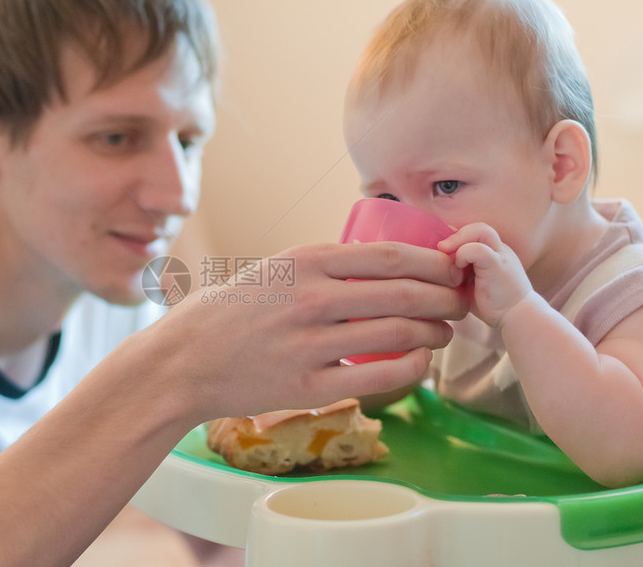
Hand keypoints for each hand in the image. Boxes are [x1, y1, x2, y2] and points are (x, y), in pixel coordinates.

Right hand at [148, 241, 467, 420]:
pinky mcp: (306, 387)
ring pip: (396, 334)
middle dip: (445, 298)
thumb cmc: (226, 311)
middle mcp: (310, 298)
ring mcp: (309, 344)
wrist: (182, 361)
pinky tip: (419, 362)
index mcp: (303, 261)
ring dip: (433, 333)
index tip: (453, 268)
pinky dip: (409, 368)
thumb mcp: (272, 270)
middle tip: (460, 302)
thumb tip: (381, 265)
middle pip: (403, 294)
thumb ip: (321, 267)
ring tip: (444, 333)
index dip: (433, 263)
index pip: (389, 256)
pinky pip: (376, 377)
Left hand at [438, 222, 531, 326]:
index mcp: (493, 252)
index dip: (455, 238)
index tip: (441, 251)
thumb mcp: (470, 285)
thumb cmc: (493, 305)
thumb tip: (430, 269)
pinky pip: (479, 249)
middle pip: (478, 227)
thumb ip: (457, 272)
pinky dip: (463, 254)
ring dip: (459, 239)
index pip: (473, 233)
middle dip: (456, 234)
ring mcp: (500, 255)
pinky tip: (458, 268)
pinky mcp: (498, 265)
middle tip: (440, 248)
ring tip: (445, 252)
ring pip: (481, 230)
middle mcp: (499, 250)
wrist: (519, 318)